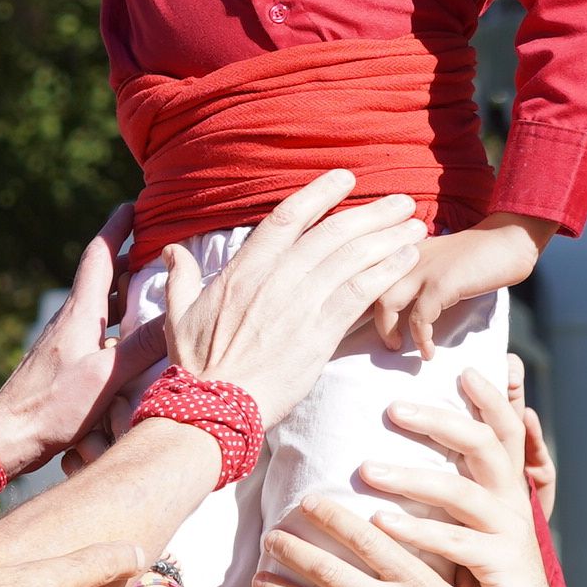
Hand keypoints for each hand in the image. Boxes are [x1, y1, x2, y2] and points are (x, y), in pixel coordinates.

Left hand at [0, 208, 160, 473]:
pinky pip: (96, 329)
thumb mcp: (106, 378)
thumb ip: (140, 348)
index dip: (117, 227)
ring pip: (100, 304)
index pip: (99, 256)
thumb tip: (176, 318)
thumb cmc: (52, 407)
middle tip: (157, 247)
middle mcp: (71, 319)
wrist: (8, 435)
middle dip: (128, 258)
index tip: (133, 205)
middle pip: (102, 276)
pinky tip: (130, 339)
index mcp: (80, 313)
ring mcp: (65, 340)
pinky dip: (116, 323)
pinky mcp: (63, 361)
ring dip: (124, 292)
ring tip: (153, 289)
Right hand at [161, 172, 427, 427]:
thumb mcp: (179, 314)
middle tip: (401, 201)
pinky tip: (407, 261)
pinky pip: (360, 294)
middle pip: (332, 233)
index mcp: (244, 269)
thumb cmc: (195, 365)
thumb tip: (170, 252)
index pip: (287, 217)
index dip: (320, 193)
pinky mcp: (320, 334)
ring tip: (415, 227)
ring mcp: (300, 305)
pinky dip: (386, 273)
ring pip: (352, 258)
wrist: (214, 406)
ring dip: (388, 239)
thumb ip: (181, 278)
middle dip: (371, 213)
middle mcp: (276, 279)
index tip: (346, 179)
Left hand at [354, 361, 551, 586]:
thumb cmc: (493, 568)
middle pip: (484, 446)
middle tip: (393, 408)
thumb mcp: (483, 518)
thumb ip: (468, 476)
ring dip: (413, 478)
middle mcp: (513, 501)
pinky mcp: (502, 567)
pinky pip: (458, 543)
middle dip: (441, 421)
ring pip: (463, 493)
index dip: (490, 397)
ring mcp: (510, 533)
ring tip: (367, 471)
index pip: (503, 427)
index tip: (463, 370)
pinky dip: (420, 532)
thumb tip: (456, 441)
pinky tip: (382, 524)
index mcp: (508, 483)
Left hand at [366, 214, 546, 353]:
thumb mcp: (433, 259)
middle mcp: (403, 254)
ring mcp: (421, 267)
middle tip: (379, 339)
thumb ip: (412, 274)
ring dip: (387, 331)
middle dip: (363, 319)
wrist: (509, 239)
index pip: (359, 271)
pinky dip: (421, 338)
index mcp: (397, 247)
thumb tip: (398, 305)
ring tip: (396, 347)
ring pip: (385, 302)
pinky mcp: (442, 283)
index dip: (352, 298)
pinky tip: (428, 352)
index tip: (353, 323)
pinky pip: (420, 317)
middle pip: (363, 286)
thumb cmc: (474, 254)